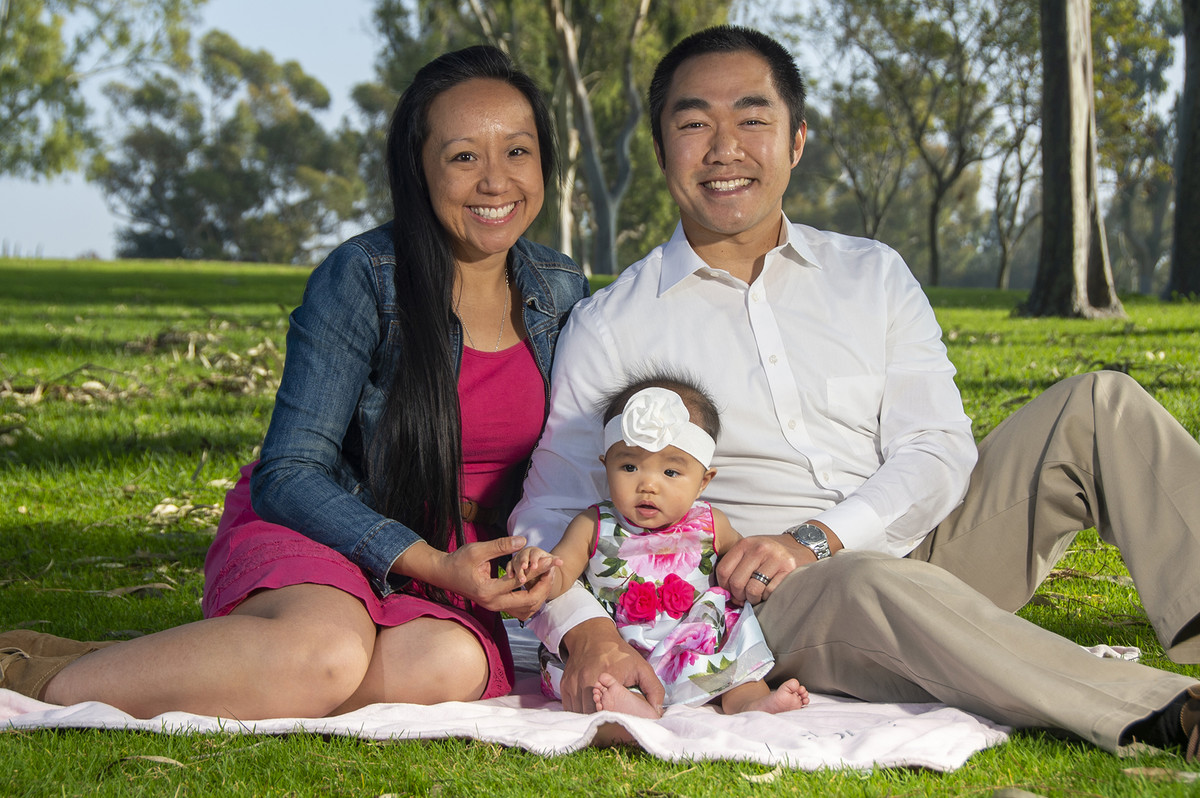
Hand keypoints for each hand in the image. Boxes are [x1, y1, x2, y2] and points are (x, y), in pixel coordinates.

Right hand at [396, 536, 554, 617]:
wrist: (444, 574)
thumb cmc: (459, 560)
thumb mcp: (478, 550)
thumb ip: (501, 546)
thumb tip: (523, 540)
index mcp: (488, 591)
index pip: (520, 582)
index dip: (539, 570)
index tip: (552, 559)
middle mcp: (493, 603)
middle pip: (528, 602)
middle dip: (544, 586)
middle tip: (554, 570)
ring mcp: (495, 607)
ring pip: (526, 609)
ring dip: (539, 595)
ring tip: (548, 576)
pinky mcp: (496, 606)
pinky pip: (519, 609)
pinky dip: (531, 599)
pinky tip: (537, 584)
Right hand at [558, 618, 663, 713]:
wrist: (592, 636)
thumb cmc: (618, 654)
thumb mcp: (642, 667)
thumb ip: (654, 689)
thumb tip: (657, 712)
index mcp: (609, 674)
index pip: (611, 709)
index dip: (617, 720)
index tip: (623, 723)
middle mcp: (587, 679)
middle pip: (593, 714)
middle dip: (603, 722)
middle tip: (613, 724)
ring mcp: (574, 684)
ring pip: (580, 714)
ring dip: (590, 719)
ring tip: (602, 719)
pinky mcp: (565, 686)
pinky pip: (571, 709)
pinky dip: (580, 714)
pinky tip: (590, 711)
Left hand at [716, 533, 809, 605]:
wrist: (801, 545)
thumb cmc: (771, 553)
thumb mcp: (751, 551)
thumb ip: (737, 566)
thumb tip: (725, 593)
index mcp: (745, 544)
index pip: (723, 570)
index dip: (724, 587)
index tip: (730, 592)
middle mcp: (759, 549)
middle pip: (736, 582)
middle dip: (738, 596)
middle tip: (744, 597)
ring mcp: (775, 558)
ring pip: (752, 590)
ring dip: (753, 599)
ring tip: (757, 595)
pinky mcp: (789, 569)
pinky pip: (769, 592)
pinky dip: (767, 597)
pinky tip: (768, 592)